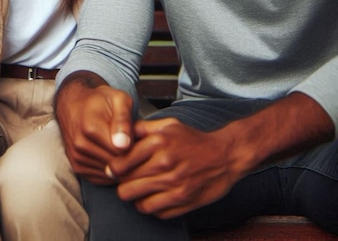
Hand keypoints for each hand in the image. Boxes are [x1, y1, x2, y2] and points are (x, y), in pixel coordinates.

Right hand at [56, 75, 132, 184]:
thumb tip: (124, 145)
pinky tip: (115, 156)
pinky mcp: (77, 167)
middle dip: (131, 159)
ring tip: (125, 149)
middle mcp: (81, 146)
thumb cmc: (100, 100)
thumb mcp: (119, 99)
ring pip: (110, 174)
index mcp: (91, 128)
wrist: (74, 103)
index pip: (122, 153)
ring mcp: (77, 158)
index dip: (137, 149)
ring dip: (121, 167)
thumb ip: (124, 119)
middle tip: (137, 146)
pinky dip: (111, 171)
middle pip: (116, 166)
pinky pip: (101, 178)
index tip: (142, 140)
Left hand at [108, 118, 242, 219]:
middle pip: (126, 185)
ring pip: (138, 202)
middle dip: (122, 184)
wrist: (224, 155)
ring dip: (135, 197)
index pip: (121, 163)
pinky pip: (156, 212)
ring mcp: (175, 186)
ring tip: (138, 189)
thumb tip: (121, 134)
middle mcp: (165, 164)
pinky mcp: (184, 202)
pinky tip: (154, 196)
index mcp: (158, 143)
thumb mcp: (168, 125)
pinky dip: (151, 207)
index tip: (114, 169)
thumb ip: (143, 128)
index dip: (113, 168)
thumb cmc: (193, 139)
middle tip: (126, 180)